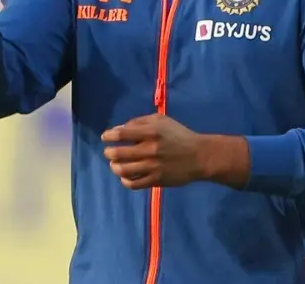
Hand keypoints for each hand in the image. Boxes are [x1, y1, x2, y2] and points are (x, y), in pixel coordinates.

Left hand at [102, 113, 219, 189]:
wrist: (199, 156)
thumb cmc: (179, 135)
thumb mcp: (161, 120)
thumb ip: (140, 121)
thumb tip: (120, 129)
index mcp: (151, 132)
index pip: (122, 134)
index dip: (109, 136)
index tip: (105, 137)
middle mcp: (150, 149)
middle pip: (119, 153)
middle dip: (109, 153)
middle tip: (109, 152)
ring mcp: (153, 167)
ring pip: (123, 170)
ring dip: (114, 167)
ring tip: (114, 164)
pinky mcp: (156, 180)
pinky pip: (134, 183)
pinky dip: (125, 180)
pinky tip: (125, 176)